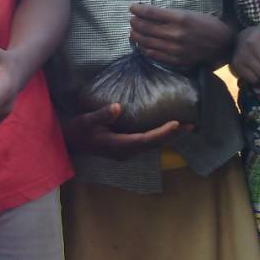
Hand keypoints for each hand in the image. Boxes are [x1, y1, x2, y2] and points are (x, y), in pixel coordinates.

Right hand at [61, 103, 188, 159]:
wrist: (69, 144)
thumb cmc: (76, 131)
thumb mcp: (85, 120)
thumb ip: (101, 115)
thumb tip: (117, 107)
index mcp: (118, 145)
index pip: (145, 140)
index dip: (162, 133)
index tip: (175, 123)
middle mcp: (125, 151)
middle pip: (154, 144)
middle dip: (172, 135)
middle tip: (191, 125)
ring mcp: (126, 151)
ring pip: (152, 145)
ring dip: (168, 136)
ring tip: (185, 127)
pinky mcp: (126, 147)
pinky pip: (147, 142)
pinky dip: (159, 135)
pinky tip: (167, 128)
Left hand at [129, 4, 232, 68]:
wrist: (222, 44)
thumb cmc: (206, 25)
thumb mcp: (189, 13)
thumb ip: (170, 14)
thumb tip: (148, 13)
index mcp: (180, 18)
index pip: (150, 12)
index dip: (137, 9)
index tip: (132, 7)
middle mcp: (175, 34)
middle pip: (145, 27)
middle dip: (135, 22)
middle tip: (132, 20)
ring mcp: (174, 49)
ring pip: (146, 42)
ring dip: (136, 36)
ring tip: (133, 32)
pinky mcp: (175, 60)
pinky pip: (153, 54)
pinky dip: (144, 48)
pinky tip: (142, 44)